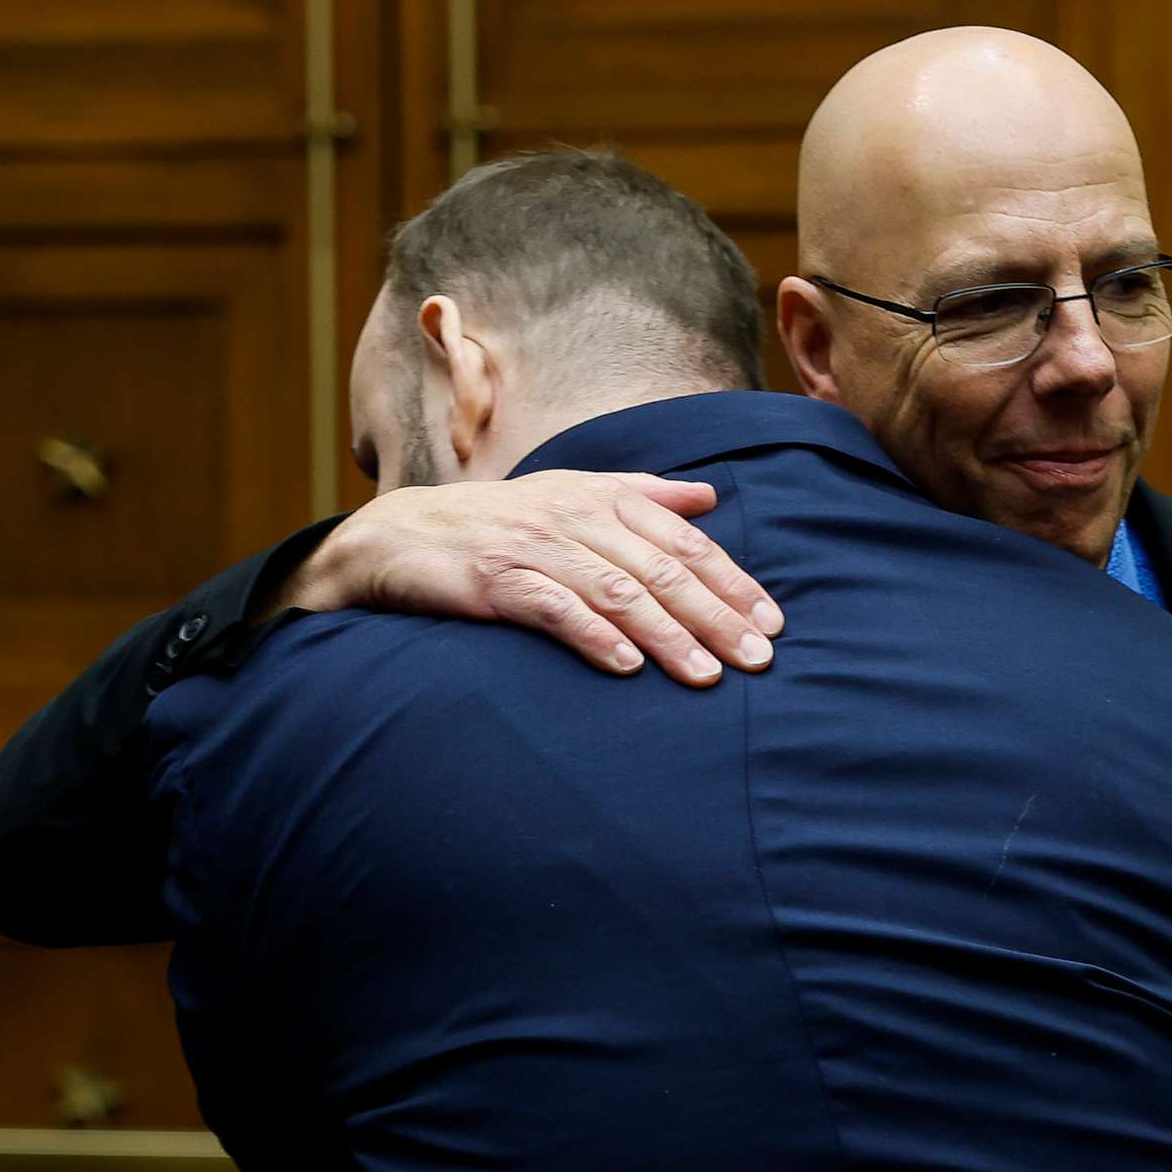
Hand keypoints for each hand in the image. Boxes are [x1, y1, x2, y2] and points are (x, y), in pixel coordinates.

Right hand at [271, 471, 781, 685]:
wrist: (399, 538)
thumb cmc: (499, 524)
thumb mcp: (572, 496)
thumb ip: (643, 495)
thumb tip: (709, 497)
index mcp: (601, 497)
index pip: (684, 540)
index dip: (732, 582)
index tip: (772, 624)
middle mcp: (574, 516)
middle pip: (661, 569)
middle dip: (716, 617)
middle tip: (758, 660)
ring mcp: (534, 547)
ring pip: (617, 591)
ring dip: (667, 636)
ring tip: (707, 676)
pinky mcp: (495, 580)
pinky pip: (554, 609)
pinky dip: (594, 637)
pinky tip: (627, 667)